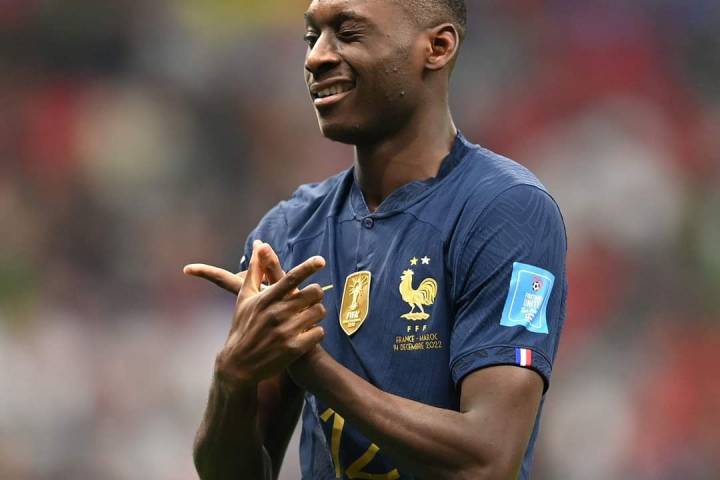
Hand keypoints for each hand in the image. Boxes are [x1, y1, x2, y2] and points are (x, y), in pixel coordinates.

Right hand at [185, 241, 326, 390]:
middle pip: (313, 293)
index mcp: (266, 299)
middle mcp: (276, 313)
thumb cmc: (242, 326)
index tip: (321, 261)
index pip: (290, 279)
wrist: (238, 364)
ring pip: (319, 312)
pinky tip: (307, 334)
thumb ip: (255, 269)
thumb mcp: (245, 297)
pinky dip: (316, 332)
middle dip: (316, 294)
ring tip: (307, 317)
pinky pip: (319, 332)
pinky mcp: (294, 349)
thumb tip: (259, 244)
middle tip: (311, 298)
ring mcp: (286, 332)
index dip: (307, 268)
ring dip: (317, 313)